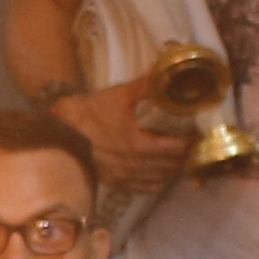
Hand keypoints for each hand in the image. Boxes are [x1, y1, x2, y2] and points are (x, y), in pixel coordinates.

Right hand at [60, 76, 192, 190]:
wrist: (60, 131)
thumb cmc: (89, 112)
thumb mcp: (119, 95)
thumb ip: (147, 85)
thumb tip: (168, 70)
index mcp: (138, 145)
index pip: (175, 149)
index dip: (190, 142)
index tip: (198, 134)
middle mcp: (133, 166)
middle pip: (171, 166)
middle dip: (185, 156)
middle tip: (193, 145)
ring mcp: (124, 178)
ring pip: (161, 180)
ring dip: (174, 170)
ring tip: (180, 158)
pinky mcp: (116, 183)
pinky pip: (146, 188)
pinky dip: (159, 181)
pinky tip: (162, 172)